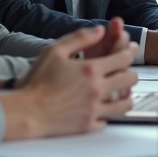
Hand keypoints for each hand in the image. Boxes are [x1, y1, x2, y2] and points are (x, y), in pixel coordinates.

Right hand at [0, 22, 139, 139]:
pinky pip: (108, 121)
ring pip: (125, 104)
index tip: (129, 51)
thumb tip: (100, 30)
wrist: (26, 112)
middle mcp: (97, 90)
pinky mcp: (88, 126)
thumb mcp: (55, 51)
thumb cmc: (37, 82)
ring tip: (121, 92)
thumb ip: (80, 38)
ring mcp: (95, 110)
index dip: (129, 52)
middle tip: (126, 71)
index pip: (123, 59)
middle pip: (130, 79)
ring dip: (126, 95)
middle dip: (130, 72)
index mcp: (91, 70)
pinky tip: (103, 109)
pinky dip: (108, 114)